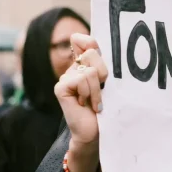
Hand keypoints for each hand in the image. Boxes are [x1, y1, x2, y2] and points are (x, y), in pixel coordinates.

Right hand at [54, 33, 108, 148]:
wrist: (97, 132)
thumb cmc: (108, 109)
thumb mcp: (111, 83)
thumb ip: (105, 64)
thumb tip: (95, 46)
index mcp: (85, 65)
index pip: (82, 40)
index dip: (89, 42)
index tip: (99, 56)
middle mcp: (73, 69)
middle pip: (91, 53)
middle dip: (104, 72)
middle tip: (103, 89)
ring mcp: (65, 78)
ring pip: (90, 70)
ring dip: (98, 90)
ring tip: (96, 102)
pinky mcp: (60, 87)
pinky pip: (80, 80)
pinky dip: (90, 94)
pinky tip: (87, 105)